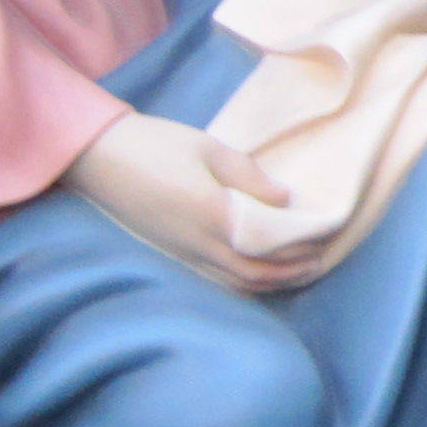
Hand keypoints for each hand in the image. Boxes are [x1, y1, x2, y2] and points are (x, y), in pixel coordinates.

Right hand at [63, 109, 306, 290]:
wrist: (99, 158)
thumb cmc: (155, 145)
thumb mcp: (208, 149)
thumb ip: (249, 176)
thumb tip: (286, 199)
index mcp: (213, 216)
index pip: (270, 244)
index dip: (301, 247)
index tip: (327, 239)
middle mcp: (200, 244)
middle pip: (256, 272)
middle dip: (292, 271)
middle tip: (321, 262)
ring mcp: (183, 253)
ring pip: (236, 281)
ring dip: (271, 281)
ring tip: (297, 273)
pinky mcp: (172, 252)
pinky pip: (216, 278)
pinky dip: (243, 282)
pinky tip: (255, 274)